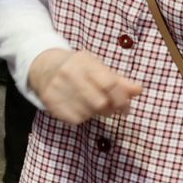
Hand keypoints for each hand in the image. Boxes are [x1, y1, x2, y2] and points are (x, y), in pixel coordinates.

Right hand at [27, 48, 141, 125]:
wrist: (44, 67)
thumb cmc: (78, 68)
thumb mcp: (97, 67)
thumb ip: (119, 80)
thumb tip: (138, 90)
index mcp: (85, 63)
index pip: (109, 84)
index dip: (122, 99)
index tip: (126, 108)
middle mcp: (70, 75)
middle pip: (100, 103)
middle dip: (111, 109)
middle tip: (112, 109)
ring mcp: (59, 90)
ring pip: (89, 113)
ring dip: (96, 113)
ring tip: (92, 105)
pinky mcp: (52, 104)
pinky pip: (76, 119)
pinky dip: (83, 116)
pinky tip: (80, 107)